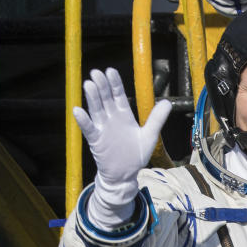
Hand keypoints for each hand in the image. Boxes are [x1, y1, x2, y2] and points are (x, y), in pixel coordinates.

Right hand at [73, 68, 169, 227]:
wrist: (125, 175)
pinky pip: (89, 129)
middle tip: (97, 72)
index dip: (115, 83)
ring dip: (92, 98)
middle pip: (105, 99)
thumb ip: (156, 119)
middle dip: (102, 86)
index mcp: (124, 115)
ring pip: (96, 110)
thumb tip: (168, 102)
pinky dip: (84, 121)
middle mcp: (111, 119)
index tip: (110, 71)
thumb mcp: (149, 136)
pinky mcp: (96, 141)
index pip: (118, 95)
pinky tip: (78, 111)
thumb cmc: (135, 155)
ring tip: (88, 84)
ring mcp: (103, 129)